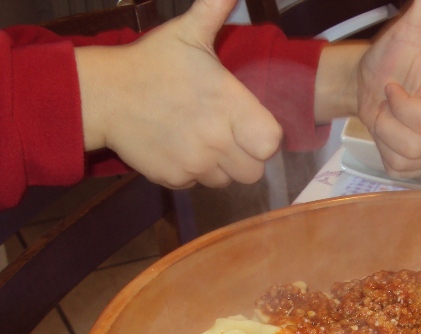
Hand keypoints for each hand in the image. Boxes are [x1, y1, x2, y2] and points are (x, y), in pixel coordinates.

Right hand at [75, 0, 282, 188]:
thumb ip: (215, 10)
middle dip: (245, 157)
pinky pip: (199, 185)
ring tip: (202, 140)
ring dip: (221, 166)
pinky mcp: (175, 178)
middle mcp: (215, 139)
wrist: (104, 94)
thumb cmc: (152, 63)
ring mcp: (194, 162)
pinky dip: (194, 172)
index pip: (270, 143)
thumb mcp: (188, 33)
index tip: (251, 127)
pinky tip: (180, 148)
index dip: (264, 138)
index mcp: (228, 105)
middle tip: (226, 135)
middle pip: (253, 171)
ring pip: (227, 181)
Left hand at [356, 0, 420, 174]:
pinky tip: (390, 134)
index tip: (390, 87)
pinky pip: (399, 171)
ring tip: (386, 117)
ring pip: (405, 160)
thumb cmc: (389, 59)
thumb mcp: (403, 34)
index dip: (397, 105)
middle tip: (385, 103)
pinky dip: (385, 153)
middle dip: (387, 122)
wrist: (371, 83)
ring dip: (384, 137)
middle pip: (415, 144)